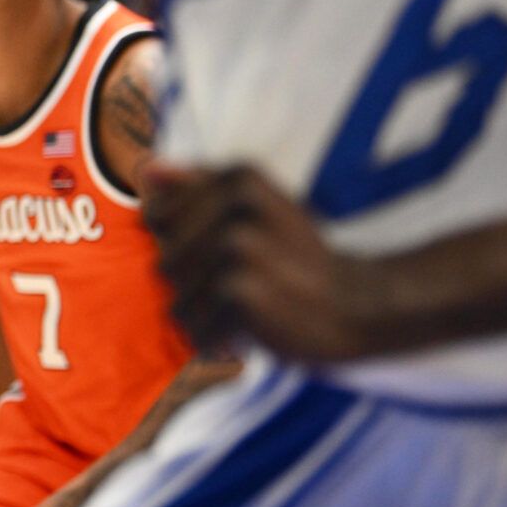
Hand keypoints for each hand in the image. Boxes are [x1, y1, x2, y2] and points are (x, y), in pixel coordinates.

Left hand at [143, 163, 385, 361]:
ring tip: (249, 306)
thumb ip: (198, 185)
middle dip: (196, 282)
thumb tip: (147, 168)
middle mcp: (235, 206)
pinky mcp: (237, 291)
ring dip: (208, 313)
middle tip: (248, 283)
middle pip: (163, 259)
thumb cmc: (297, 257)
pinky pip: (192, 324)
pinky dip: (215, 338)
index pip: (157, 216)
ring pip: (176, 295)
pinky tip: (249, 329)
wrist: (358, 306)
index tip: (227, 250)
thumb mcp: (258, 206)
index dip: (182, 243)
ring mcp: (236, 247)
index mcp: (238, 177)